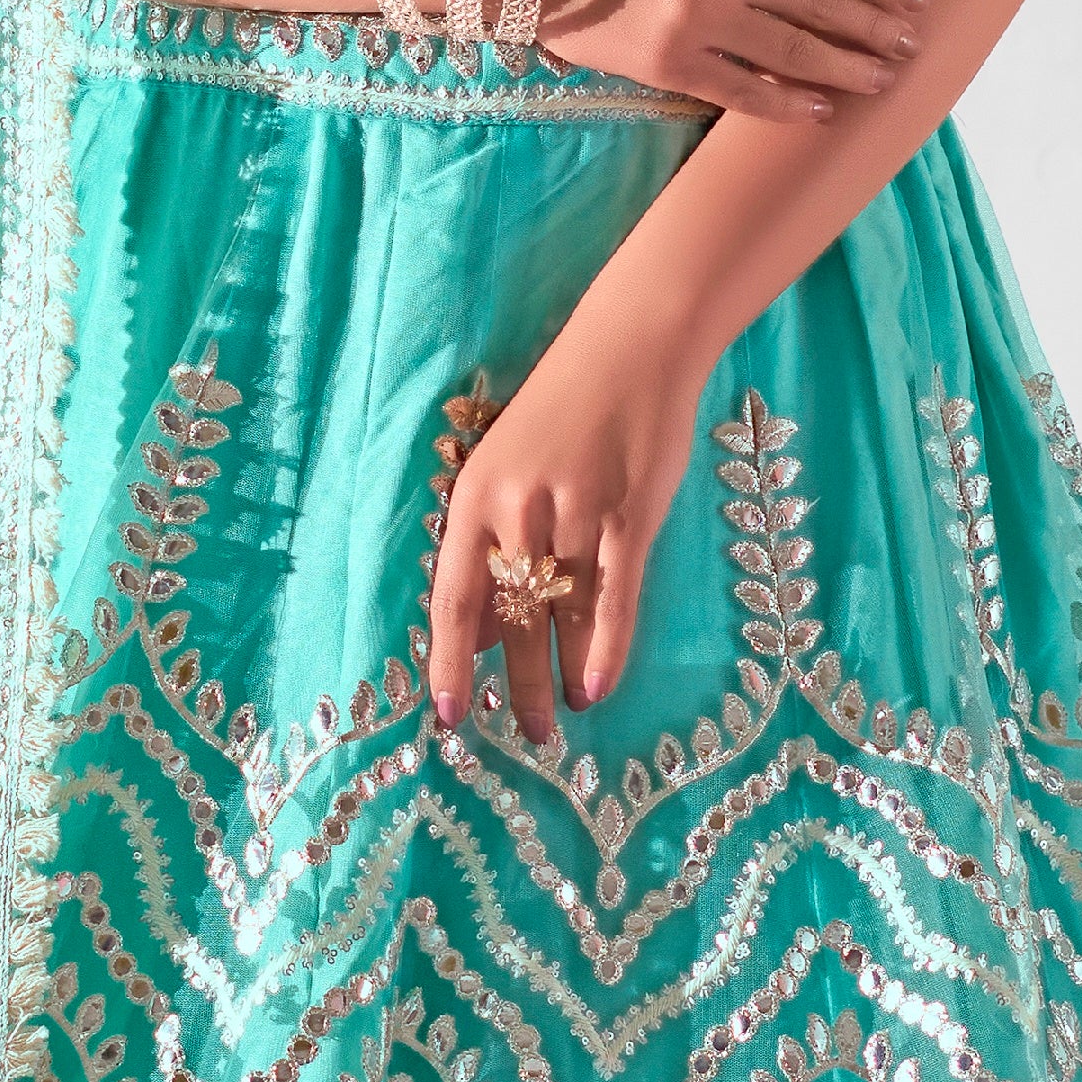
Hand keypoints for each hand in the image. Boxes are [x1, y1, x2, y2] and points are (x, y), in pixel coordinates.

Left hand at [428, 292, 706, 738]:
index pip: (452, 597)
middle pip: (511, 618)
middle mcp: (519, 508)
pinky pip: (613, 596)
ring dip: (561, 674)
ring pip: (563, 615)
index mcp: (475, 497)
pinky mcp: (630, 513)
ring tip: (563, 717)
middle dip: (516, 684)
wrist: (632, 346)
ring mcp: (577, 510)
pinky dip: (606, 647)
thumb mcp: (506, 468)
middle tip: (526, 734)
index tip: (449, 715)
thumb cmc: (565, 411)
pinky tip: (597, 686)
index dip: (448, 661)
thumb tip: (479, 630)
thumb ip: (490, 544)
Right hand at [540, 0, 922, 115]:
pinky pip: (742, 89)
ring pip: (793, 48)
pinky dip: (785, 103)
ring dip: (846, 67)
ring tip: (881, 79)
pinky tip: (819, 111)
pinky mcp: (670, 61)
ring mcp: (698, 14)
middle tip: (910, 45)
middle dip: (874, 26)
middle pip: (822, 0)